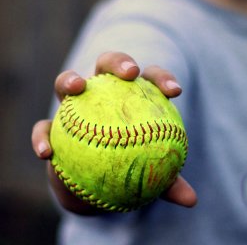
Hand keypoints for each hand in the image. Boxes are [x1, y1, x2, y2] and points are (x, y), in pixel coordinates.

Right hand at [31, 52, 196, 212]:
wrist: (95, 181)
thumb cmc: (128, 166)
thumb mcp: (148, 176)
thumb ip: (167, 181)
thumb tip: (190, 199)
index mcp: (130, 96)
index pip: (149, 79)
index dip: (162, 79)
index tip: (175, 92)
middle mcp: (101, 93)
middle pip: (107, 64)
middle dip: (118, 61)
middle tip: (131, 73)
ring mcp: (74, 105)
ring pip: (66, 81)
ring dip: (69, 79)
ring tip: (77, 87)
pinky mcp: (51, 126)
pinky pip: (43, 127)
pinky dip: (42, 137)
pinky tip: (46, 153)